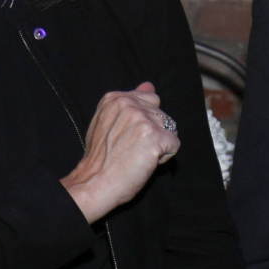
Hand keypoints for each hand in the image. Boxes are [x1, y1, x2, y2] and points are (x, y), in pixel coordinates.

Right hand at [61, 82, 179, 222]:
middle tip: (132, 148)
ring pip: (169, 128)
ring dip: (159, 144)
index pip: (150, 99)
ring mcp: (142, 120)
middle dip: (153, 132)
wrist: (94, 183)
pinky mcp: (154, 138)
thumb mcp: (106, 121)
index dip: (144, 121)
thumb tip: (149, 84)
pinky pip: (174, 144)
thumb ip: (129, 102)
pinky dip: (165, 157)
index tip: (127, 135)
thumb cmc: (100, 158)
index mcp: (116, 98)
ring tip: (138, 155)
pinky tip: (146, 162)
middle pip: (161, 114)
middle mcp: (129, 105)